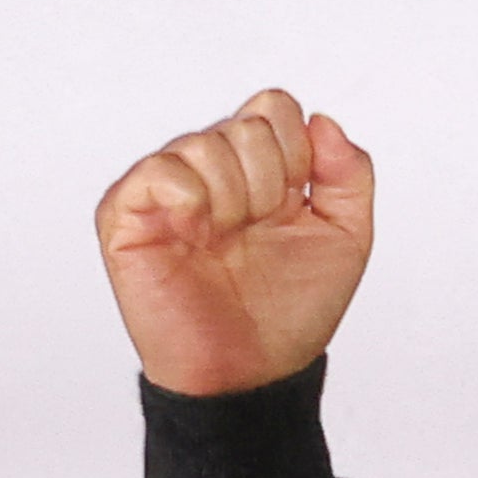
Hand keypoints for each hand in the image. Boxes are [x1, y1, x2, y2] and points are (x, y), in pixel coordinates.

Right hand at [96, 88, 374, 397]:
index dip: (297, 152)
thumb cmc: (291, 311)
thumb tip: (323, 122)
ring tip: (227, 241)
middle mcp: (212, 170)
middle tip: (257, 230)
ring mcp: (168, 188)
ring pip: (206, 144)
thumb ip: (348, 176)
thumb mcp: (347, 239)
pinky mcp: (128, 212)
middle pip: (247, 124)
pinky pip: (160, 171)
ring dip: (235, 200)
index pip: (275, 109)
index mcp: (260, 170)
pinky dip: (190, 198)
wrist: (253, 369)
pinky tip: (197, 232)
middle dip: (270, 182)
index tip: (295, 204)